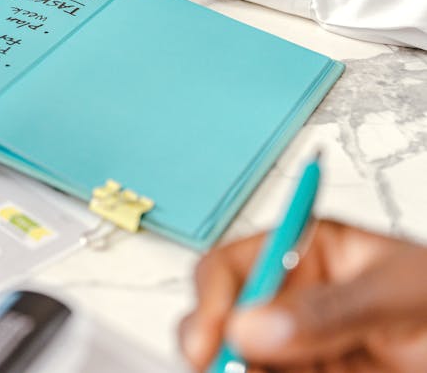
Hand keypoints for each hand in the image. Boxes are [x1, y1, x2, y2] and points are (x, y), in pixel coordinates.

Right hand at [179, 219, 426, 371]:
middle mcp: (295, 301)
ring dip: (235, 372)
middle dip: (211, 347)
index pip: (235, 266)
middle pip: (224, 320)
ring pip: (241, 362)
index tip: (211, 339)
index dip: (213, 299)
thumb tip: (250, 326)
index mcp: (309, 255)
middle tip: (215, 371)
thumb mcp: (404, 298)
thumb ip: (329, 312)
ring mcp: (302, 349)